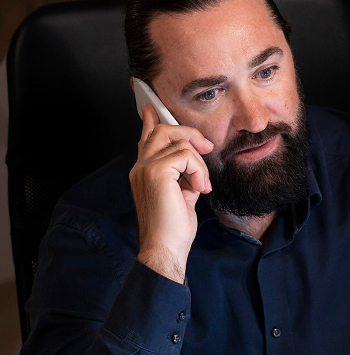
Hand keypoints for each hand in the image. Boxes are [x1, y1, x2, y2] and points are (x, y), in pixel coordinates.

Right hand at [129, 102, 213, 283]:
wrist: (165, 248)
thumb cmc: (173, 227)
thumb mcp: (181, 194)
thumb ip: (183, 174)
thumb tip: (194, 162)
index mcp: (144, 171)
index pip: (146, 138)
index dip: (151, 120)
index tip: (151, 106)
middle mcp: (140, 166)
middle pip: (163, 130)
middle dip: (189, 133)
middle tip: (206, 147)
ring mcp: (145, 168)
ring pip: (178, 141)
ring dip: (199, 162)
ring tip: (202, 184)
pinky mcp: (156, 172)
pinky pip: (186, 155)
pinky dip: (199, 171)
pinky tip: (199, 189)